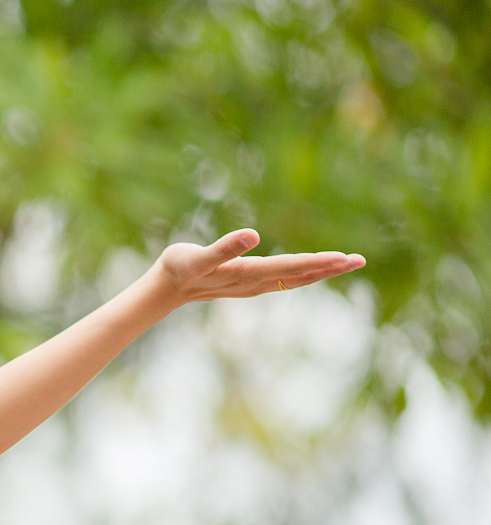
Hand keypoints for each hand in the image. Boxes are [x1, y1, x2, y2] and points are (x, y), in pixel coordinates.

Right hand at [154, 228, 364, 306]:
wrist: (165, 289)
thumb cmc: (177, 269)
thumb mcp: (195, 257)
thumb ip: (224, 248)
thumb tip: (252, 234)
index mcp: (247, 274)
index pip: (290, 268)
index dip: (317, 262)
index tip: (343, 257)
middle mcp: (256, 283)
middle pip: (300, 276)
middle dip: (330, 268)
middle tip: (360, 260)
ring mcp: (254, 286)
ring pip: (296, 279)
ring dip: (322, 272)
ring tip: (347, 263)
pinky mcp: (250, 283)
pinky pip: (286, 280)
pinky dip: (305, 274)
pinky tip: (315, 270)